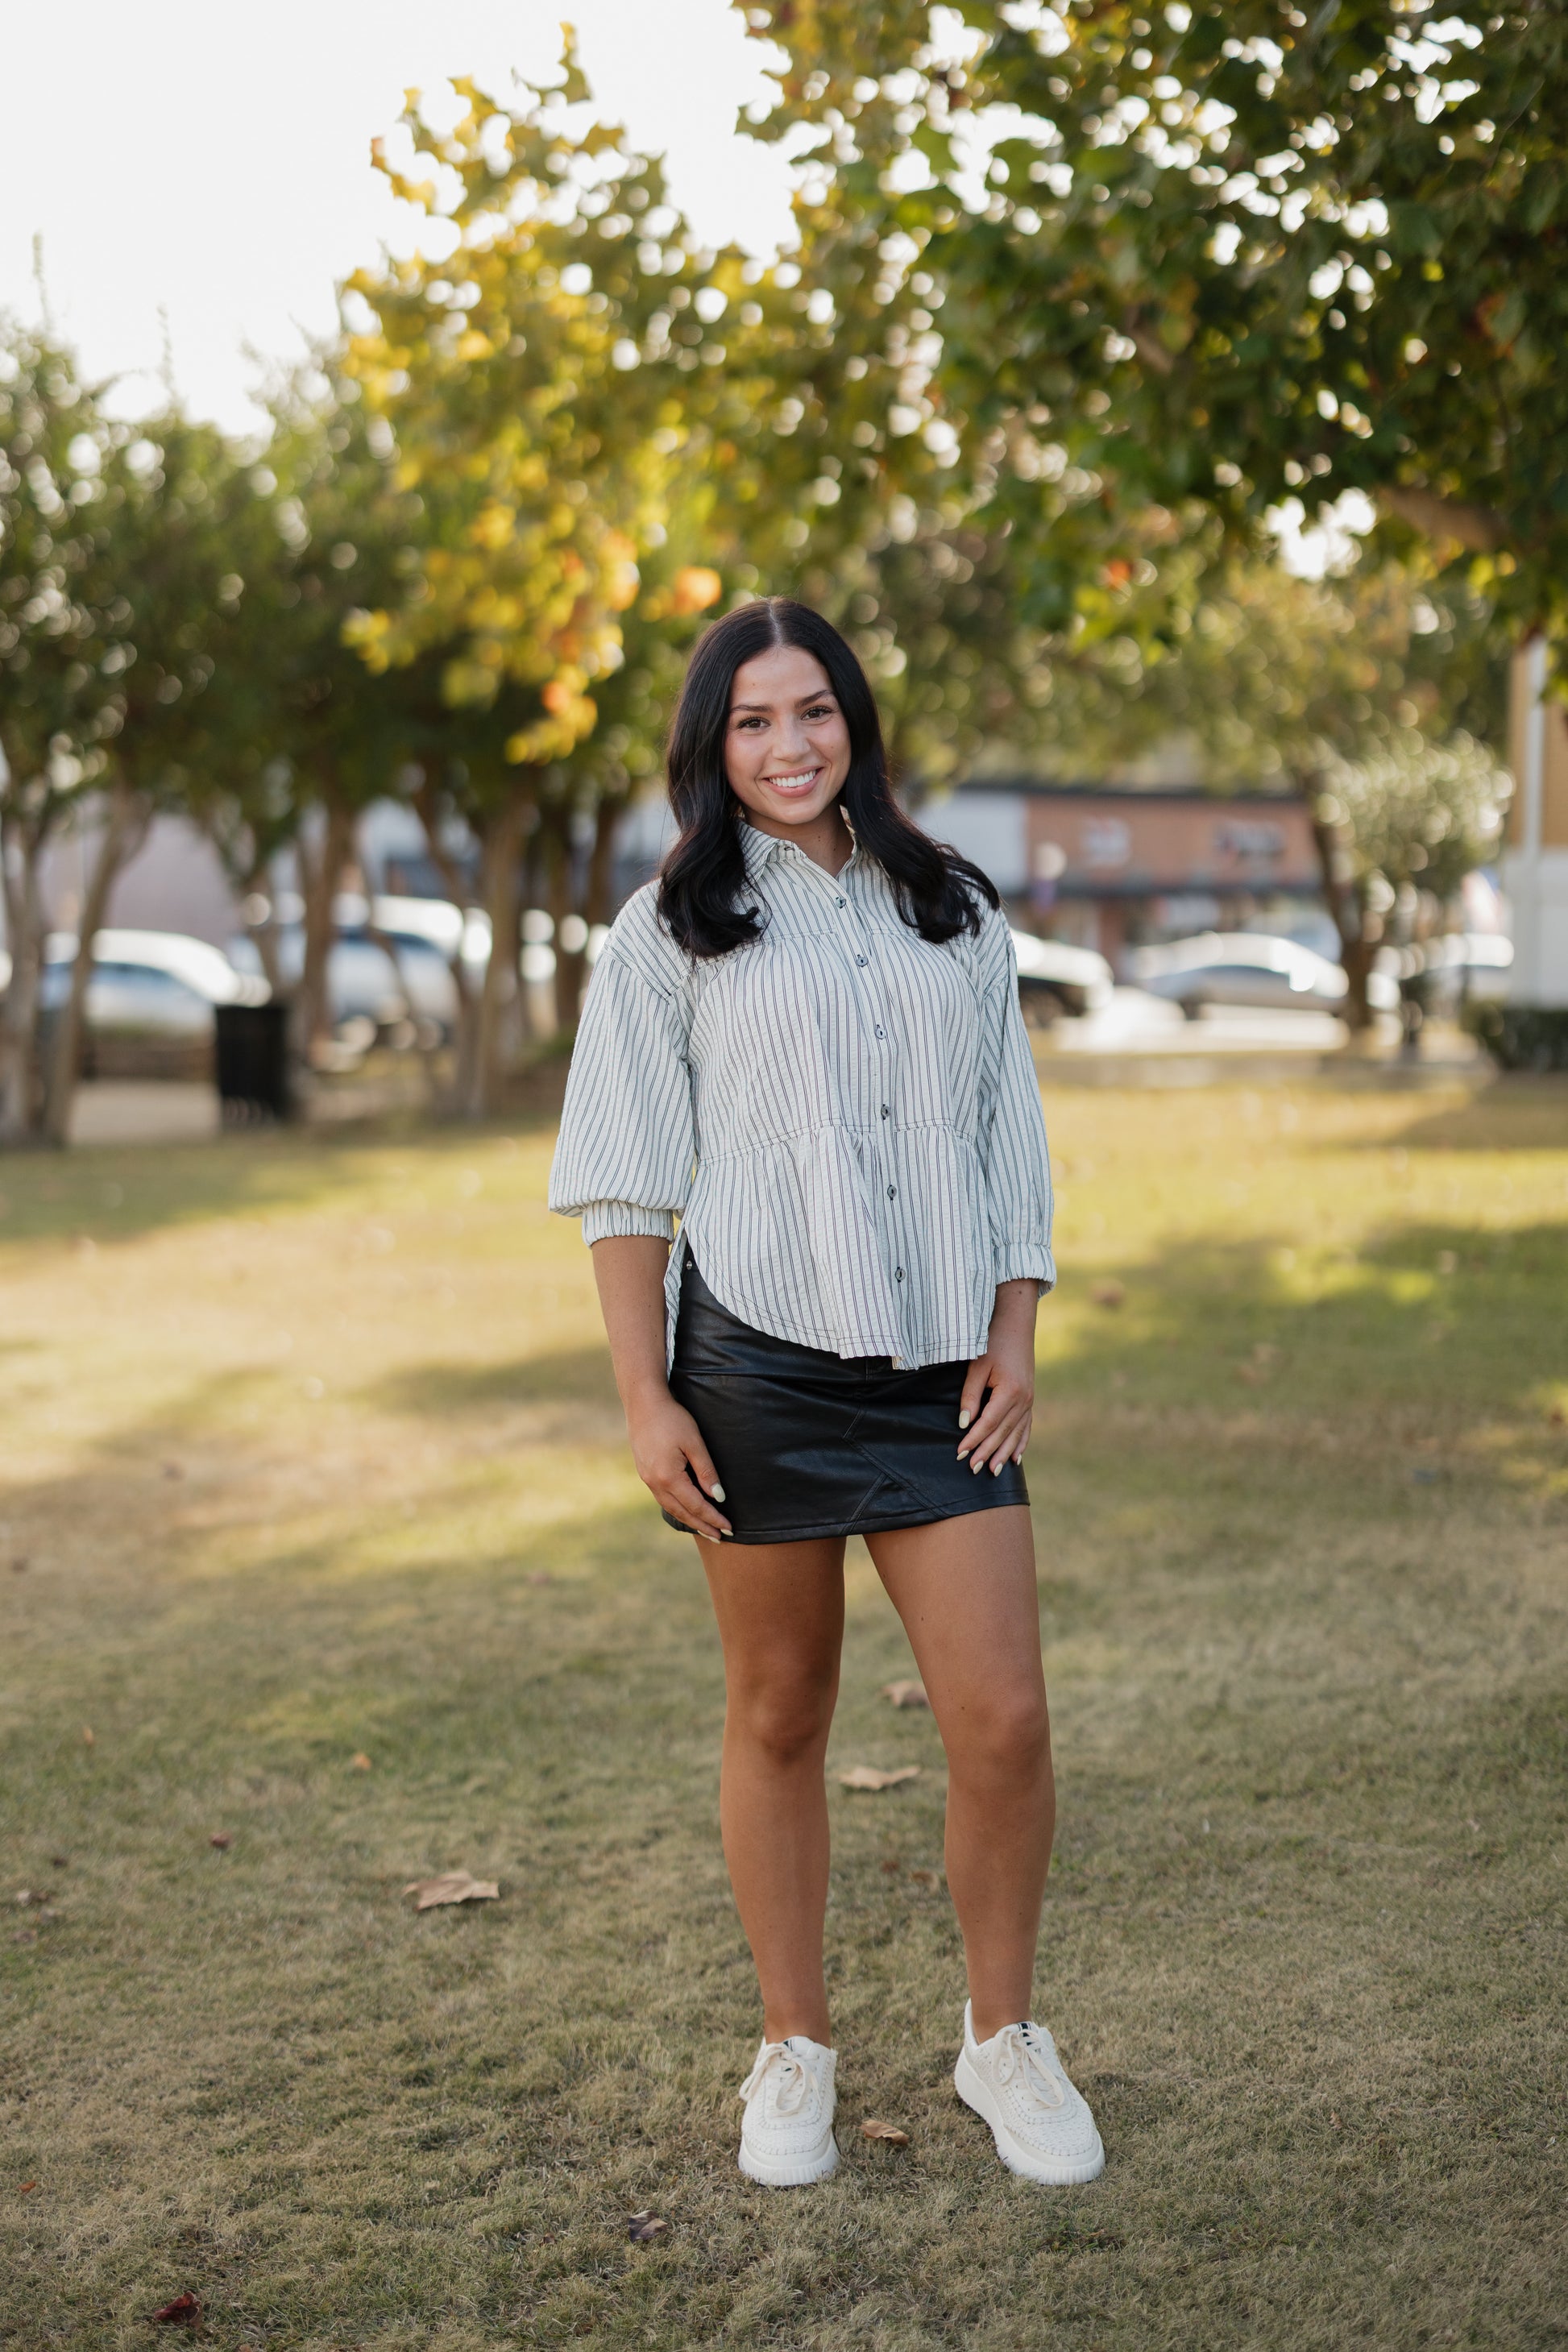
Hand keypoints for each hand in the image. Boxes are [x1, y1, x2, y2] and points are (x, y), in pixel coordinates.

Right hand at [626, 1387, 733, 1538]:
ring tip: (706, 1529)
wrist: (643, 1403)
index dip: (713, 1518)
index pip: (696, 1506)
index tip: (729, 1528)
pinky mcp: (645, 1472)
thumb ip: (706, 1472)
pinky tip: (686, 1510)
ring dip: (690, 1520)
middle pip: (682, 1512)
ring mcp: (647, 1479)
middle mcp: (655, 1483)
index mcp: (668, 1477)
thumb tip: (718, 1497)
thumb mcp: (694, 1443)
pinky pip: (663, 1498)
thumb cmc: (672, 1418)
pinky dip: (678, 1508)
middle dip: (703, 1525)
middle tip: (721, 1537)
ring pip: (671, 1508)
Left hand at [957, 1280, 1037, 1475]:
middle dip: (987, 1452)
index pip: (987, 1424)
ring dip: (1004, 1453)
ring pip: (1016, 1433)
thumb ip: (970, 1396)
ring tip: (994, 1472)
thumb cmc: (993, 1341)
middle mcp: (1024, 1399)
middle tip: (973, 1470)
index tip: (960, 1454)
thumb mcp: (977, 1366)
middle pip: (1002, 1433)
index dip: (973, 1440)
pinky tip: (1016, 1458)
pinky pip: (1026, 1426)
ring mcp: (1030, 1400)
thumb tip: (963, 1424)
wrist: (1016, 1323)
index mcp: (1010, 1392)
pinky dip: (1020, 1443)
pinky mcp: (1030, 1398)